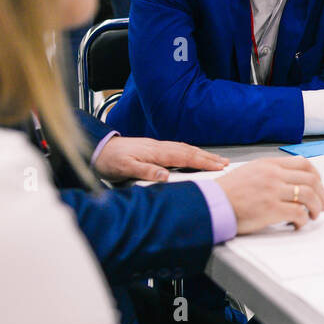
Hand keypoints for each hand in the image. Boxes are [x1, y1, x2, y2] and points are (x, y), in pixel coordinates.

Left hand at [93, 136, 227, 182]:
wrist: (98, 149)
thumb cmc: (111, 159)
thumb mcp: (125, 168)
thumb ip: (146, 171)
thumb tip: (165, 176)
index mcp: (156, 152)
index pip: (186, 157)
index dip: (204, 161)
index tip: (219, 166)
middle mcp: (160, 148)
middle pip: (190, 151)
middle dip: (209, 157)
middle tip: (225, 163)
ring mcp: (157, 147)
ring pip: (185, 149)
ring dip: (201, 154)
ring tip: (215, 160)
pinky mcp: (154, 149)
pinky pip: (178, 150)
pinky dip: (190, 153)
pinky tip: (193, 156)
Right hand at [215, 156, 323, 233]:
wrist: (212, 203)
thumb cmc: (228, 192)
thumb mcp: (251, 172)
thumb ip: (271, 173)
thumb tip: (290, 182)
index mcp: (269, 164)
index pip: (303, 164)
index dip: (317, 176)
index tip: (319, 186)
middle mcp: (273, 175)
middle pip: (311, 179)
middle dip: (322, 193)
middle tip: (322, 204)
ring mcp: (273, 191)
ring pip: (308, 195)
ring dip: (316, 207)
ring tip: (313, 215)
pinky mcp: (271, 209)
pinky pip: (298, 212)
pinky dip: (303, 219)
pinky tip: (299, 223)